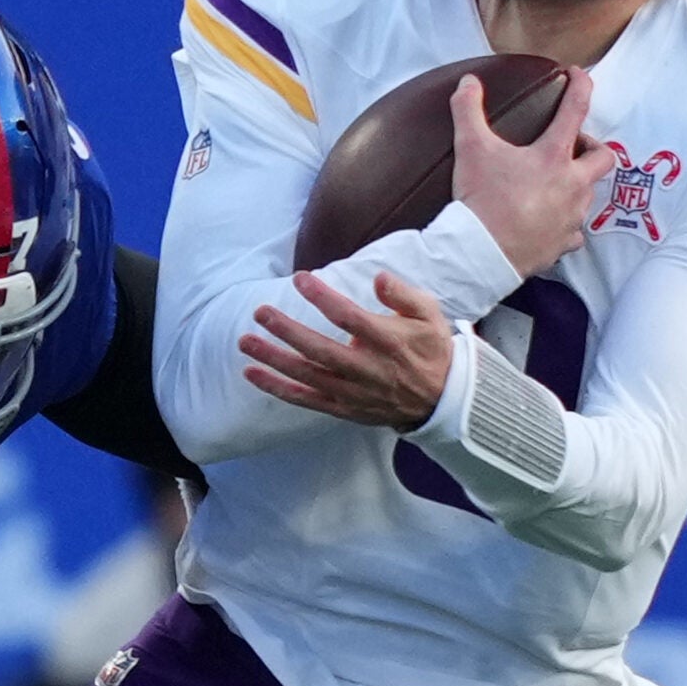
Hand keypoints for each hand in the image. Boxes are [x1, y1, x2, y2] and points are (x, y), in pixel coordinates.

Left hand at [242, 271, 451, 429]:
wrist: (441, 400)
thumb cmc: (431, 348)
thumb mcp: (429, 314)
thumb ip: (403, 294)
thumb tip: (377, 277)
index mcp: (389, 342)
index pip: (349, 319)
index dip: (322, 298)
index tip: (300, 279)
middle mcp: (368, 370)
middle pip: (321, 350)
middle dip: (288, 331)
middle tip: (260, 312)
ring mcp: (354, 392)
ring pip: (308, 376)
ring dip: (274, 359)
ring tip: (245, 341)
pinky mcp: (343, 408)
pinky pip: (306, 399)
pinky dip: (277, 388)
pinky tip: (252, 373)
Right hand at [451, 69, 615, 277]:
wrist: (481, 254)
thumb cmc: (482, 200)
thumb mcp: (470, 148)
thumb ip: (468, 110)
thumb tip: (468, 82)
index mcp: (554, 157)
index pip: (576, 109)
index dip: (581, 85)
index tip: (578, 74)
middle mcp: (572, 185)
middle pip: (603, 158)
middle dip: (592, 147)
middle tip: (571, 146)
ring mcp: (572, 217)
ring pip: (588, 195)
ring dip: (576, 185)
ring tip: (553, 184)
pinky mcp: (564, 244)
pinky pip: (575, 231)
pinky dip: (565, 223)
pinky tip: (548, 220)